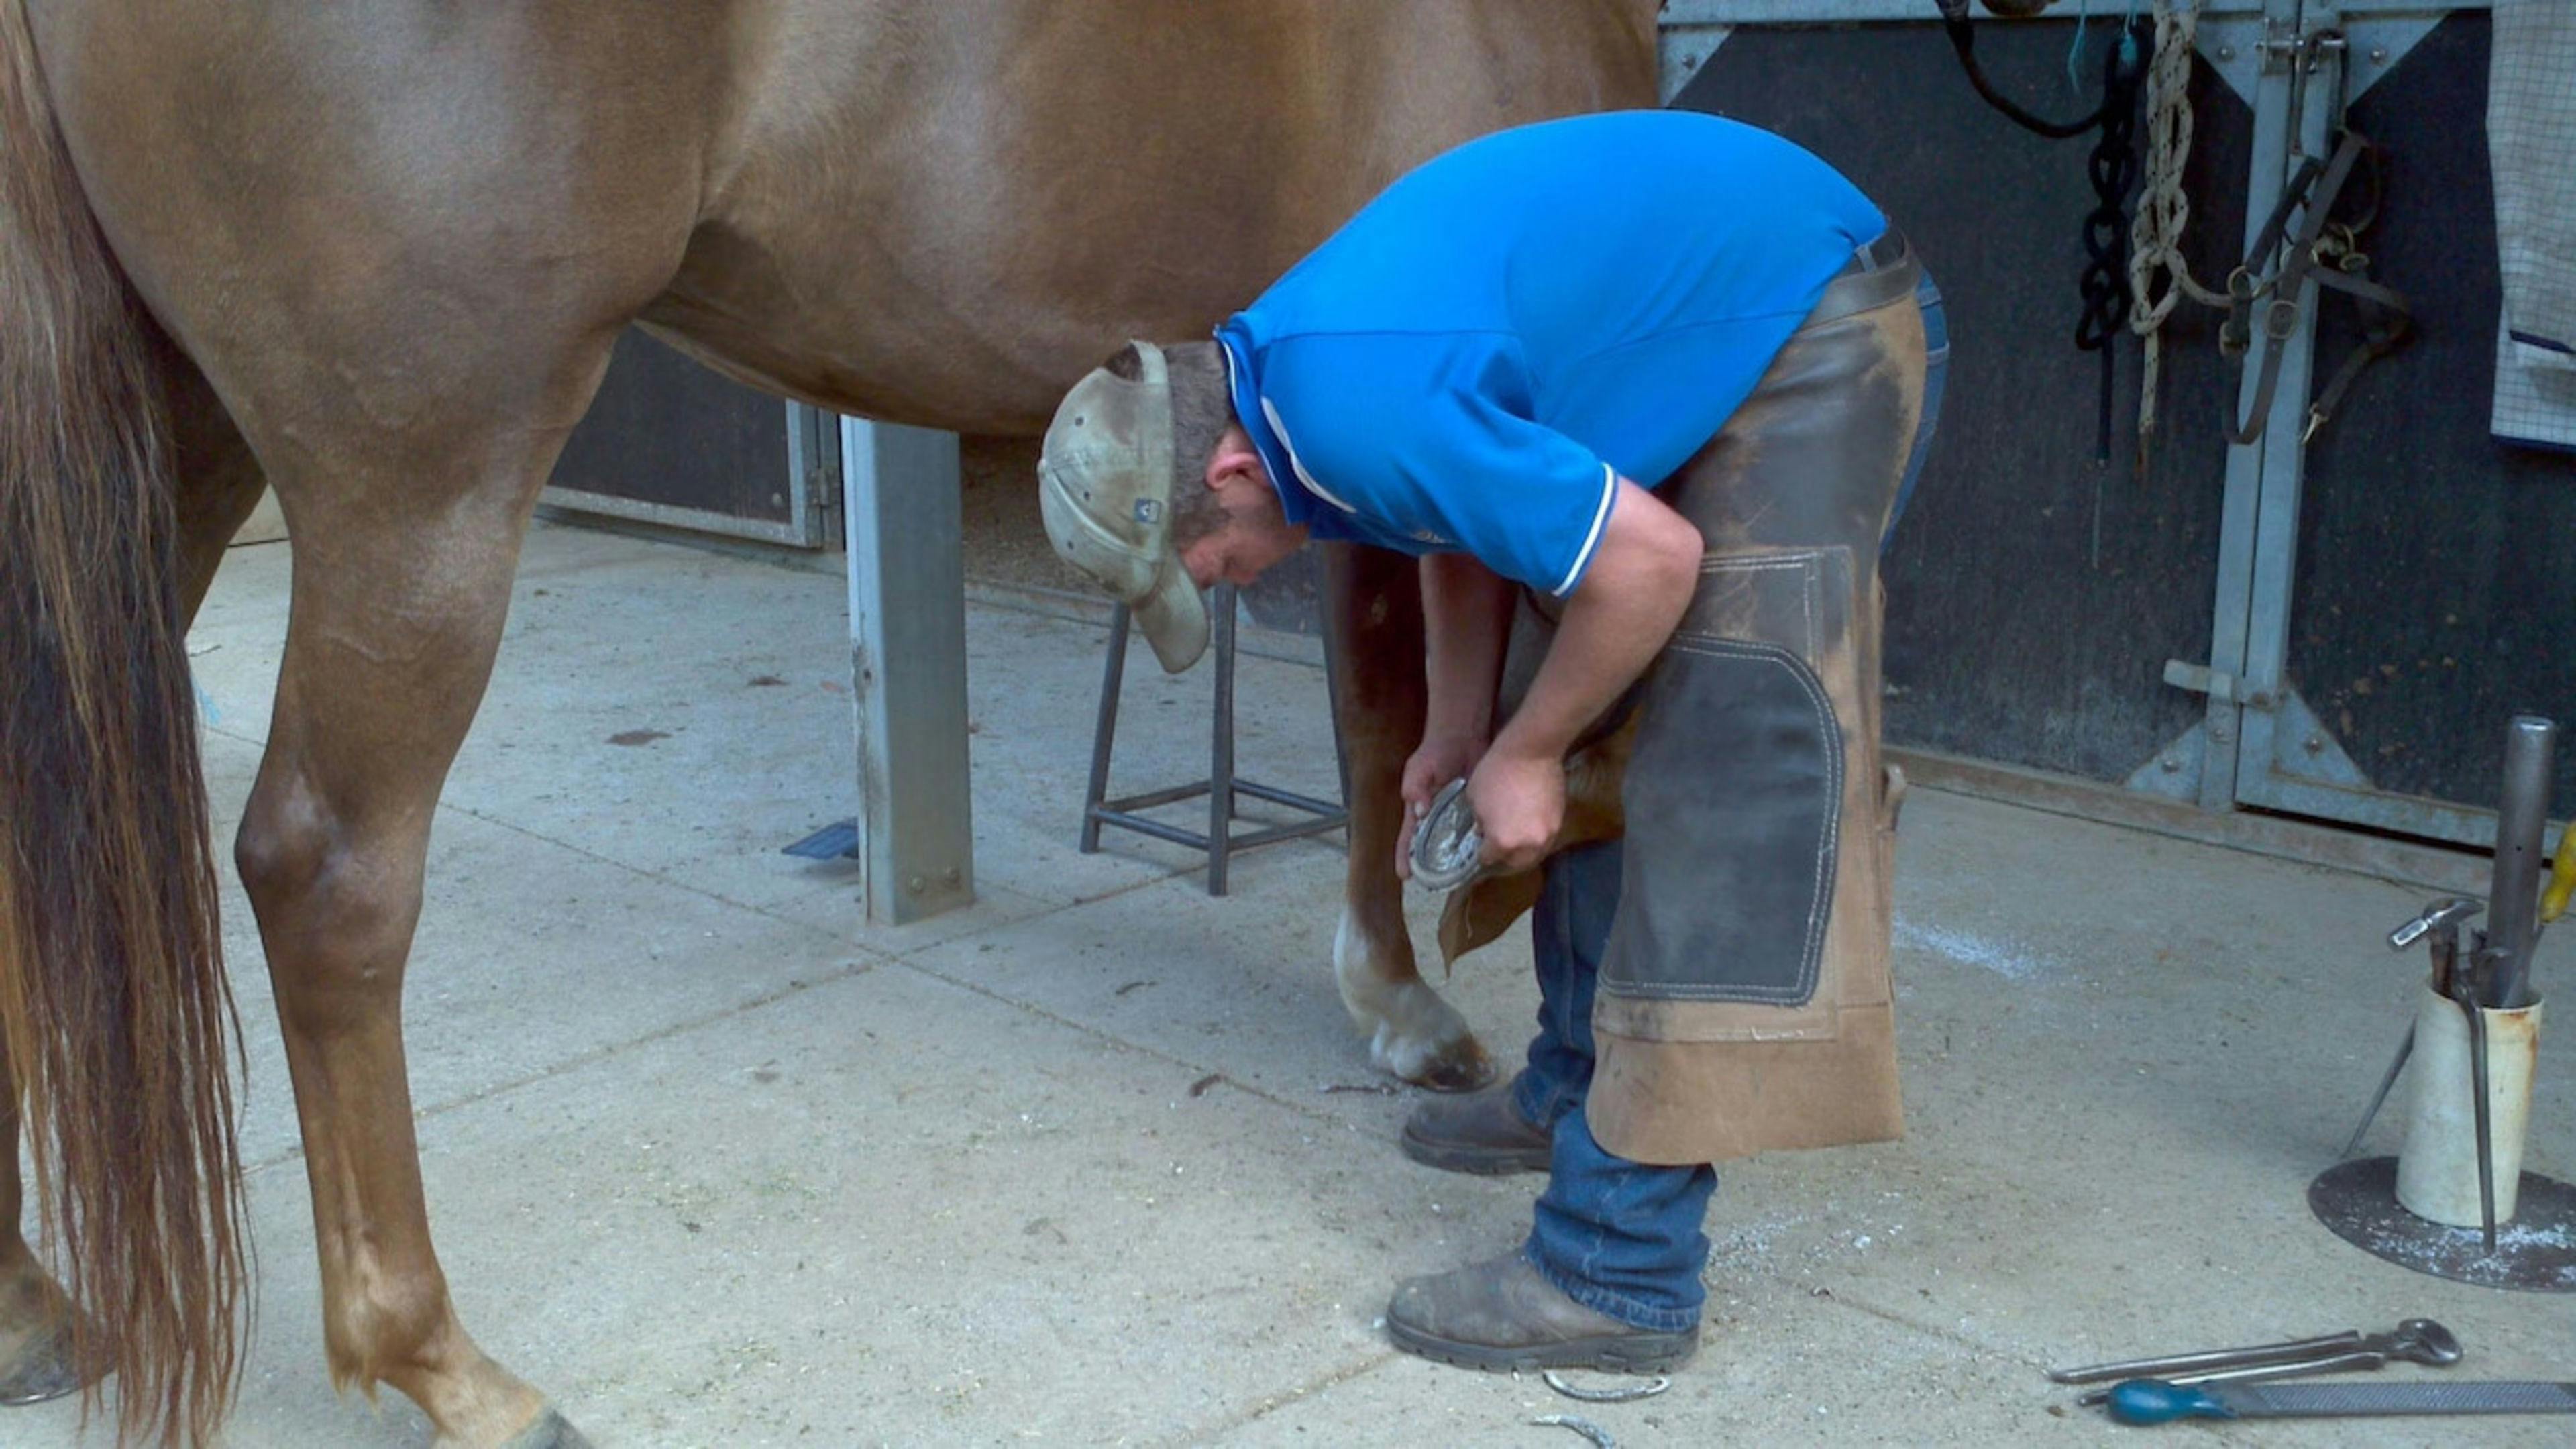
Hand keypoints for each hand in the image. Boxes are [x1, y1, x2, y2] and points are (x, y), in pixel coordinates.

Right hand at [1396, 730, 1487, 879]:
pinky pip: (1477, 830)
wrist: (1463, 736)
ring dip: (1458, 858)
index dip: (1405, 857)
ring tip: (1463, 878)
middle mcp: (1437, 817)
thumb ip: (1415, 788)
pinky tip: (1486, 855)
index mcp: (1418, 810)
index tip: (1404, 877)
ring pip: (1456, 843)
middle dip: (1432, 866)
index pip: (1409, 838)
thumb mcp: (1418, 769)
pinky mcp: (1476, 809)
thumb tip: (1419, 811)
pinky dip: (1479, 842)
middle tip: (1436, 885)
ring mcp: (1457, 814)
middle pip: (1432, 847)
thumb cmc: (1434, 752)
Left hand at [1464, 743, 1563, 874]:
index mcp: (1501, 842)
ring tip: (1516, 841)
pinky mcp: (1559, 821)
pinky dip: (1536, 837)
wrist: (1531, 752)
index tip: (1479, 847)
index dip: (1481, 853)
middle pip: (1515, 864)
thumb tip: (1484, 831)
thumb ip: (1479, 822)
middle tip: (1498, 850)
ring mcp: (1547, 834)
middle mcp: (1527, 845)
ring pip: (1534, 854)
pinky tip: (1529, 827)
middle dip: (1504, 859)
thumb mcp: (1474, 799)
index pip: (1488, 859)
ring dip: (1524, 851)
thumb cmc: (1495, 772)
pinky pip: (1546, 838)